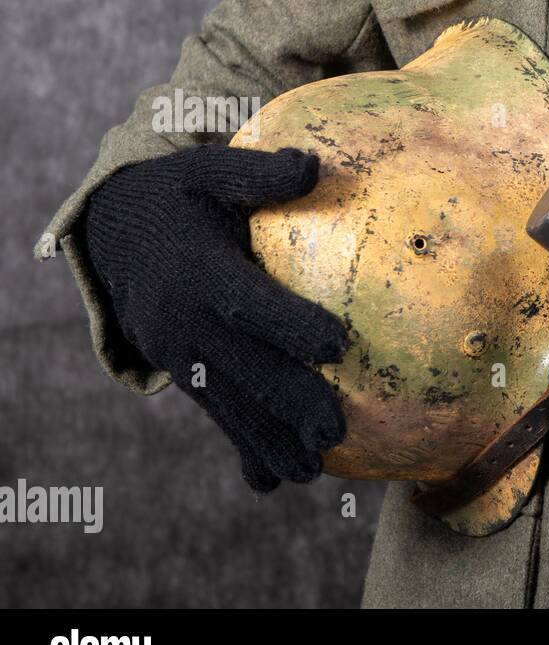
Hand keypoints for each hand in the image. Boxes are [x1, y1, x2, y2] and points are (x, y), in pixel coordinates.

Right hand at [82, 145, 348, 491]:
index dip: (290, 325)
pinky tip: (271, 481)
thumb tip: (313, 164)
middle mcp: (182, 320)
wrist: (115, 232)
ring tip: (312, 472)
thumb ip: (257, 174)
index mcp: (196, 270)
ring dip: (268, 439)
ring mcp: (177, 352)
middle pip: (241, 366)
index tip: (337, 344)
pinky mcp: (181, 371)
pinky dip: (241, 446)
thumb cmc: (182, 197)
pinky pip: (213, 413)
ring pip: (227, 403)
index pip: (247, 303)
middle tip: (335, 429)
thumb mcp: (210, 173)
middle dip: (288, 400)